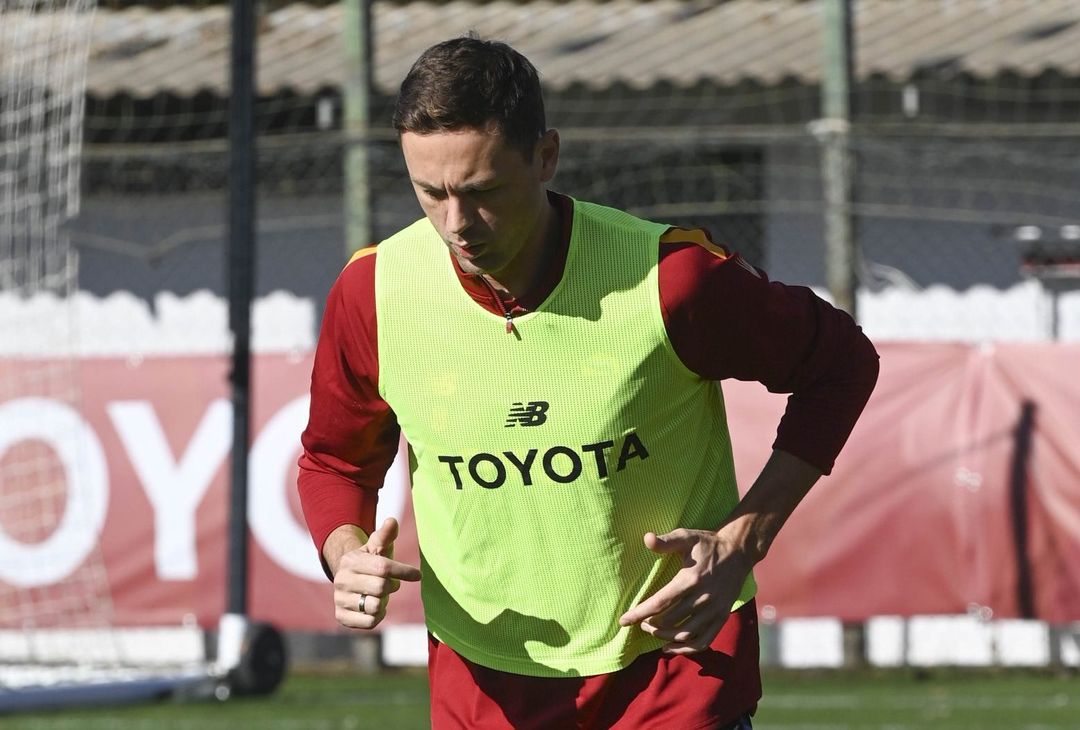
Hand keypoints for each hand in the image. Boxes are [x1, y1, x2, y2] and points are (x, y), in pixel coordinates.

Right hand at [332, 518, 421, 629]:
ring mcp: (339, 600)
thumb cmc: (371, 560)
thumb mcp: (378, 546)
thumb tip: (392, 521)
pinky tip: (374, 607)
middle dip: (391, 586)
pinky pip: (370, 622)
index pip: (382, 568)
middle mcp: (341, 580)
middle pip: (381, 588)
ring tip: (379, 594)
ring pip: (375, 606)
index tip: (417, 575)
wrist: (350, 579)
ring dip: (384, 602)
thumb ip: (386, 534)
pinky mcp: (341, 617)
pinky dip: (378, 616)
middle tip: (390, 584)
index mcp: (351, 561)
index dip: (403, 571)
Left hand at [618, 527, 753, 654]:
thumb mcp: (686, 537)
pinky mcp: (722, 617)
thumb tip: (646, 538)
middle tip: (640, 622)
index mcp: (691, 579)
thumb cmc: (707, 544)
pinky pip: (704, 641)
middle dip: (649, 625)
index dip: (639, 614)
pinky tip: (670, 647)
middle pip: (670, 621)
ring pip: (685, 634)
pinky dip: (686, 649)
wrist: (738, 552)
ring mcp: (714, 610)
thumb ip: (666, 541)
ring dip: (664, 637)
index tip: (623, 620)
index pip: (660, 603)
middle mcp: (703, 598)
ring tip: (652, 631)